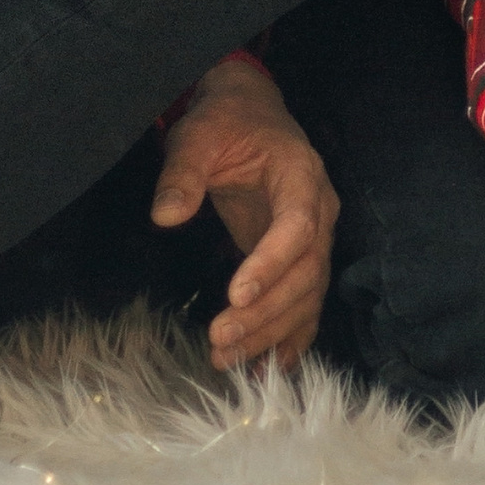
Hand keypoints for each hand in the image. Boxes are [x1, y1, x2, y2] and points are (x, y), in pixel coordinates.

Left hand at [150, 57, 339, 371]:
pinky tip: (262, 369)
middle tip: (219, 338)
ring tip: (225, 360)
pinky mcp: (298, 261)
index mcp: (301, 176)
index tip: (236, 295)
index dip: (271, 263)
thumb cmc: (224, 122)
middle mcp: (319, 212)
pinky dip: (288, 340)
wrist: (248, 116)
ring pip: (306, 297)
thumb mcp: (198, 135)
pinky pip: (303, 305)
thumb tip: (166, 215)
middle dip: (265, 312)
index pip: (297, 226)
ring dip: (271, 333)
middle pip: (306, 272)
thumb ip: (182, 172)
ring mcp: (314, 240)